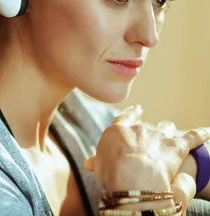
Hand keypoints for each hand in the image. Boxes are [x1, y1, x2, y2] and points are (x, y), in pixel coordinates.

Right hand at [84, 105, 209, 211]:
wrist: (133, 176)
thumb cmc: (113, 173)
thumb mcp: (100, 167)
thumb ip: (97, 161)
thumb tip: (89, 162)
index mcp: (118, 130)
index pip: (124, 118)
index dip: (131, 114)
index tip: (136, 110)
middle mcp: (139, 128)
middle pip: (147, 126)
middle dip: (149, 132)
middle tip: (150, 139)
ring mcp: (159, 135)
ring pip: (166, 128)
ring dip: (169, 131)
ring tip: (171, 134)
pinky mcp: (177, 146)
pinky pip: (192, 137)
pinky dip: (201, 134)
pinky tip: (207, 131)